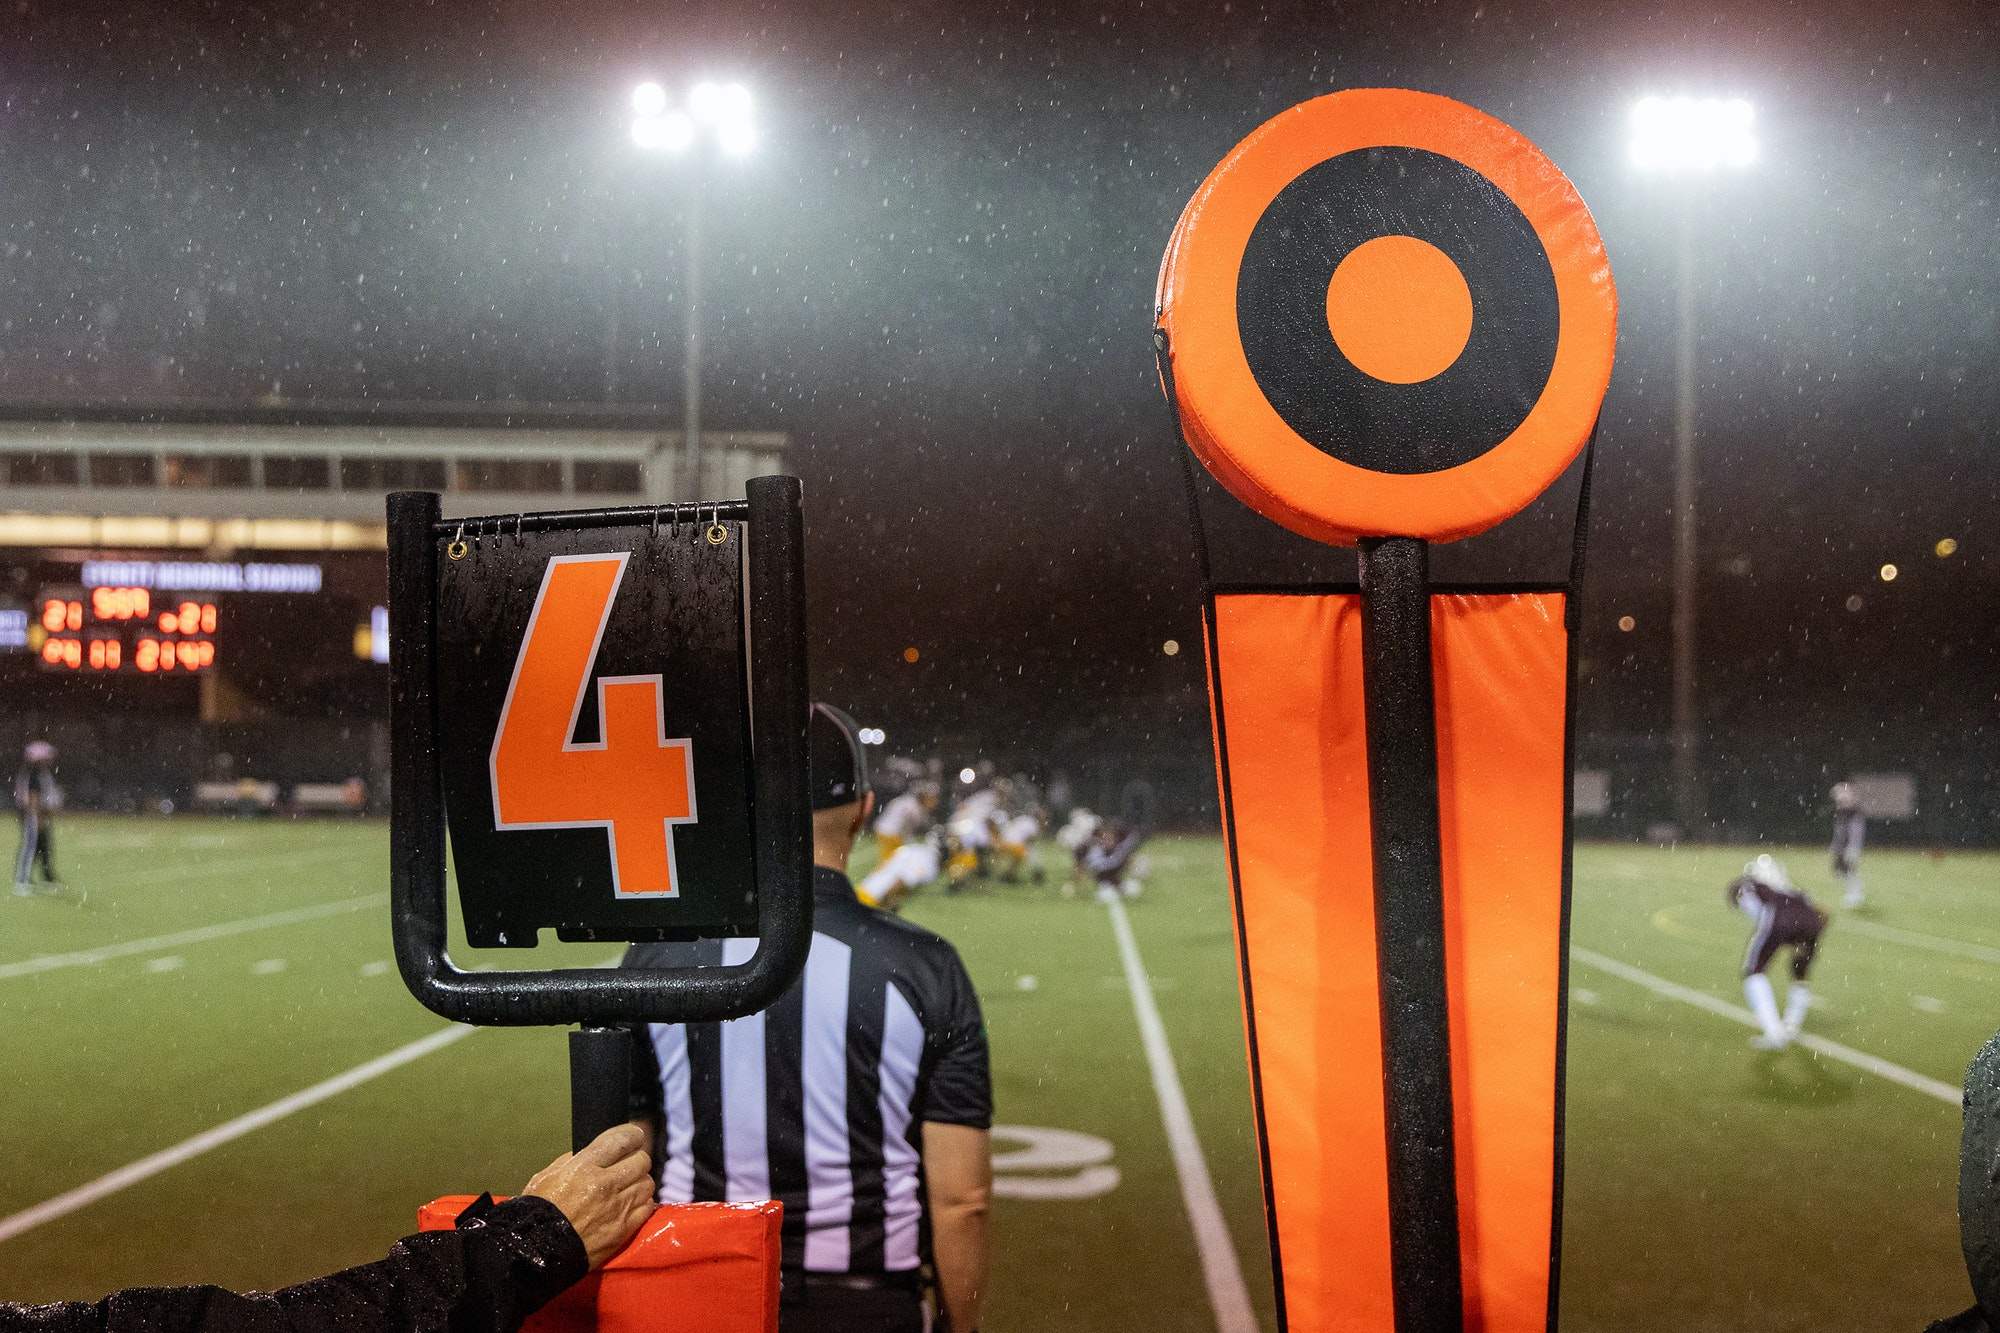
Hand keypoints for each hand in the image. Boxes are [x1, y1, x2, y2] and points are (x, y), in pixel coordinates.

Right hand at [522, 1123, 655, 1269]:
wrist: (537, 1252)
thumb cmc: (538, 1213)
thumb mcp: (547, 1175)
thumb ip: (573, 1160)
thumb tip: (593, 1152)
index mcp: (584, 1167)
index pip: (623, 1139)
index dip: (633, 1134)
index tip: (634, 1136)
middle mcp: (605, 1184)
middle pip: (642, 1160)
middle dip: (636, 1159)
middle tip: (628, 1165)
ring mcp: (617, 1208)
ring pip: (647, 1183)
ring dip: (640, 1182)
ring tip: (627, 1187)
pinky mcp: (624, 1230)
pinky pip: (647, 1207)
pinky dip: (642, 1204)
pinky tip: (630, 1205)